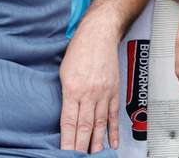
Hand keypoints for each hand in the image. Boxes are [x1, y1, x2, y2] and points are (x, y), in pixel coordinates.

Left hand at [59, 10, 121, 152]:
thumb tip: (64, 116)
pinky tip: (111, 142)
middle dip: (81, 147)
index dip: (67, 141)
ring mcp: (104, 93)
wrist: (100, 33)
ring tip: (94, 156)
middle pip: (85, 126)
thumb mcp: (64, 72)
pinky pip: (113, 114)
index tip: (65, 154)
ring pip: (100, 124)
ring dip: (96, 143)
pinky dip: (112, 131)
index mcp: (73, 89)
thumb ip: (65, 95)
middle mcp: (90, 93)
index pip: (69, 122)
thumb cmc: (80, 49)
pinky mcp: (114, 90)